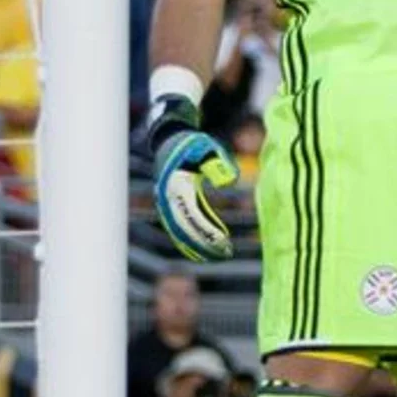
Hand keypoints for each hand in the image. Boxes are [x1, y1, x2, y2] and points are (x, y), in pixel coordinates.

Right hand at [147, 97, 237, 262]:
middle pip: (184, 228)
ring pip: (180, 232)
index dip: (206, 230)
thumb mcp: (208, 146)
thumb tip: (229, 181)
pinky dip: (190, 241)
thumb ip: (220, 161)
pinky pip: (179, 228)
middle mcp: (168, 198)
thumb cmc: (192, 144)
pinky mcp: (171, 206)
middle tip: (224, 253)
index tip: (223, 241)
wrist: (170, 141)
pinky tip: (206, 250)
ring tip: (220, 254)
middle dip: (203, 244)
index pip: (192, 214)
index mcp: (177, 185)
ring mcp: (167, 204)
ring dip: (197, 245)